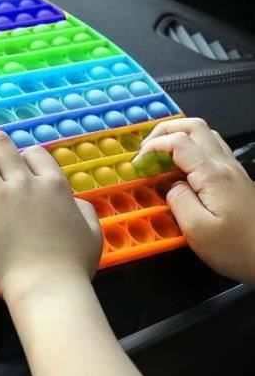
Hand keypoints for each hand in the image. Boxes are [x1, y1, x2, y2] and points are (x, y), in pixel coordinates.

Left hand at [0, 131, 101, 303]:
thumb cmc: (72, 266)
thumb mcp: (92, 233)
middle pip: (0, 144)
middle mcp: (24, 182)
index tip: (16, 165)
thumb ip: (84, 211)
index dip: (23, 156)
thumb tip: (74, 202)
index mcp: (53, 185)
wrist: (46, 287)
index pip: (33, 152)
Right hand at [135, 117, 254, 282]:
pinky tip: (181, 169)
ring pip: (205, 134)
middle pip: (194, 126)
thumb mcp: (198, 230)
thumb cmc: (237, 249)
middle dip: (164, 131)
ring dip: (179, 137)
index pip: (178, 141)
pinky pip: (212, 150)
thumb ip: (178, 201)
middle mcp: (225, 165)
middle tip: (146, 150)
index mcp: (213, 174)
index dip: (152, 146)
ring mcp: (234, 170)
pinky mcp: (237, 179)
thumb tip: (171, 186)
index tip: (137, 165)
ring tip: (161, 156)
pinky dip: (191, 149)